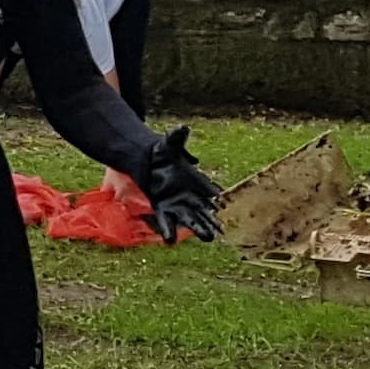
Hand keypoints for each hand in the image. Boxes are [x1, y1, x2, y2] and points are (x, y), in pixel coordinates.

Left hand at [137, 125, 222, 242]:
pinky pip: (167, 222)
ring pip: (191, 219)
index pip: (211, 192)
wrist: (145, 162)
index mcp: (195, 181)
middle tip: (222, 230)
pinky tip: (170, 241)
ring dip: (199, 228)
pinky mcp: (163, 209)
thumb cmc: (161, 152)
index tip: (224, 205)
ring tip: (210, 238)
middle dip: (212, 220)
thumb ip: (177, 138)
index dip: (218, 198)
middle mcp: (190, 195)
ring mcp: (177, 204)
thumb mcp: (169, 143)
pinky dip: (169, 231)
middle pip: (204, 210)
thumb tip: (183, 127)